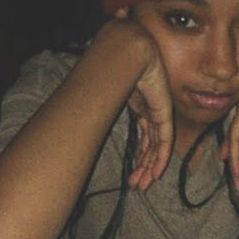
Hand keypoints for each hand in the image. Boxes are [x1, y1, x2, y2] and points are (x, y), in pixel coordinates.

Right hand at [101, 11, 174, 190]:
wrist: (128, 51)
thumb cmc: (112, 64)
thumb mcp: (107, 90)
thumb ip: (101, 103)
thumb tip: (74, 111)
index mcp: (141, 106)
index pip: (144, 136)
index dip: (140, 157)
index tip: (132, 176)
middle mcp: (151, 111)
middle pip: (150, 144)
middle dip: (143, 166)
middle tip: (138, 186)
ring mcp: (158, 111)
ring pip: (156, 145)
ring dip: (149, 166)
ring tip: (143, 185)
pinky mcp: (163, 111)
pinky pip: (163, 139)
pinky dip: (160, 156)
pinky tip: (156, 173)